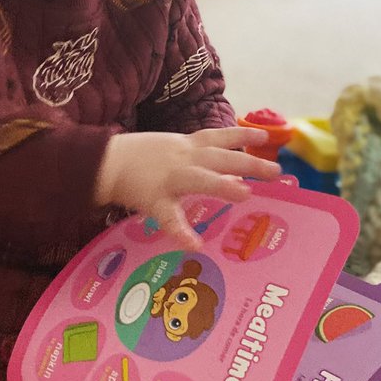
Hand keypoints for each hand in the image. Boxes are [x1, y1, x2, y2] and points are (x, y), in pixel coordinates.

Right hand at [94, 127, 281, 248]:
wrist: (104, 162)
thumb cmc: (141, 158)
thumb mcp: (175, 153)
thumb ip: (206, 165)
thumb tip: (238, 177)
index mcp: (187, 146)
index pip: (219, 137)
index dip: (243, 135)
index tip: (265, 136)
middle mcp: (182, 158)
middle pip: (220, 158)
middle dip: (248, 163)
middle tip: (275, 171)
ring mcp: (169, 178)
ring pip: (199, 179)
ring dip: (223, 186)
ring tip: (246, 194)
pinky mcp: (154, 199)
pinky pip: (169, 218)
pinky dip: (182, 232)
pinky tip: (196, 245)